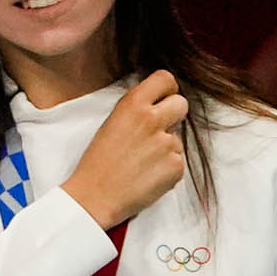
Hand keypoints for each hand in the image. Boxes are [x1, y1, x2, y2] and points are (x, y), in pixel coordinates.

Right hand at [60, 73, 192, 231]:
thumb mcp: (112, 122)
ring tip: (143, 161)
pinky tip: (148, 175)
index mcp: (133, 104)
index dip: (166, 90)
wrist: (94, 197)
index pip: (166, 78)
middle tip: (156, 131)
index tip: (162, 99)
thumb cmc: (98, 161)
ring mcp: (167, 143)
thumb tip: (159, 102)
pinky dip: (167, 168)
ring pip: (178, 137)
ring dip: (167, 147)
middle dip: (173, 115)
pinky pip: (178, 160)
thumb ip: (137, 109)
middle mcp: (153, 119)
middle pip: (181, 103)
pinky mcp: (176, 166)